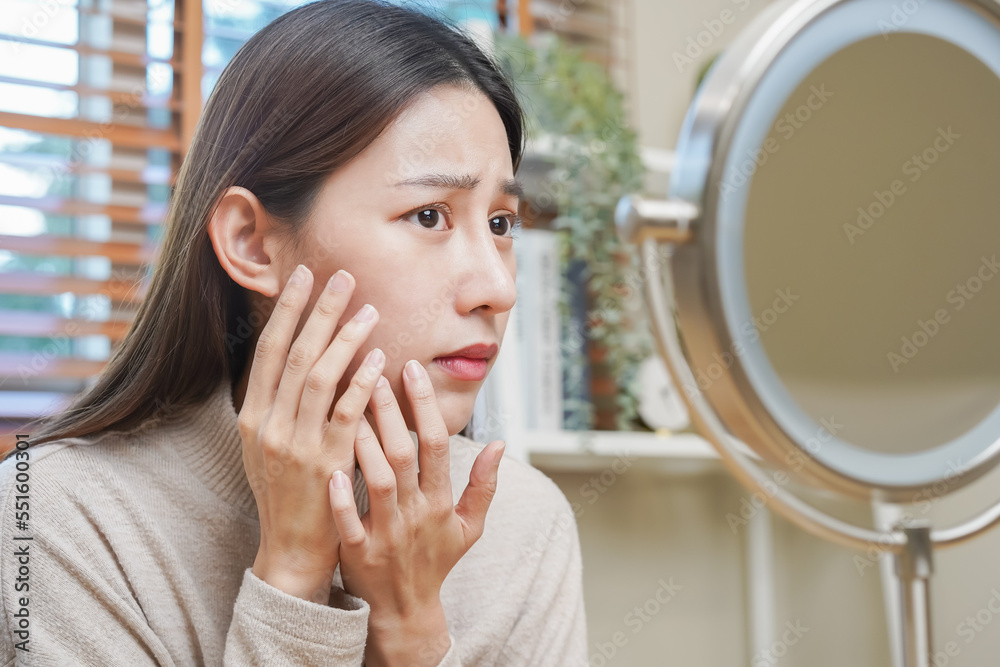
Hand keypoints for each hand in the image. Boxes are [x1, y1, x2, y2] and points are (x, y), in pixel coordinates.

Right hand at [238, 264, 384, 603]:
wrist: (291, 549)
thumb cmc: (288, 494)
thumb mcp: (269, 446)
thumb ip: (280, 405)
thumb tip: (300, 358)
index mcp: (253, 416)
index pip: (269, 350)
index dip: (287, 311)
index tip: (303, 277)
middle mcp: (268, 424)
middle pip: (295, 354)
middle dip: (318, 311)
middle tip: (342, 277)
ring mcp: (294, 443)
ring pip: (319, 377)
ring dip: (345, 339)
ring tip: (369, 310)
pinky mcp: (325, 462)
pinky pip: (345, 412)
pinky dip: (361, 381)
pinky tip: (377, 358)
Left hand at [327, 358, 504, 666]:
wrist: (406, 610)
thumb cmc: (436, 560)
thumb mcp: (471, 526)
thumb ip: (484, 485)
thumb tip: (501, 443)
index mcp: (441, 502)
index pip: (435, 445)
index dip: (424, 407)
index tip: (410, 370)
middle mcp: (416, 513)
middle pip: (403, 455)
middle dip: (388, 412)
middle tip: (372, 370)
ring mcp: (387, 533)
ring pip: (376, 481)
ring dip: (363, 442)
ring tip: (347, 403)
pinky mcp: (359, 553)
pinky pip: (349, 522)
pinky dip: (341, 499)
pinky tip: (332, 469)